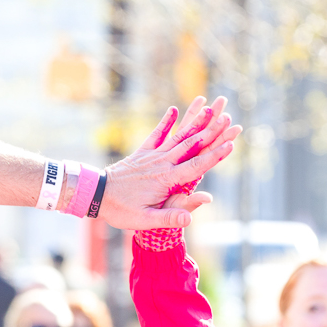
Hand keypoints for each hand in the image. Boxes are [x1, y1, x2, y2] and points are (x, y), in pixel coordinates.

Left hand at [99, 97, 241, 229]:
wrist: (95, 194)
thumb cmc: (120, 210)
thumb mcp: (144, 220)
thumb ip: (168, 218)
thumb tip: (189, 218)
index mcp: (166, 180)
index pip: (196, 166)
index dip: (215, 155)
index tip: (231, 143)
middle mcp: (161, 163)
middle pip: (191, 145)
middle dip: (211, 131)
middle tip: (227, 116)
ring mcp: (152, 156)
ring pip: (178, 136)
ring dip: (194, 121)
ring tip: (209, 107)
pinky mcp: (142, 153)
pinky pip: (156, 134)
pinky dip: (166, 122)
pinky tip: (174, 109)